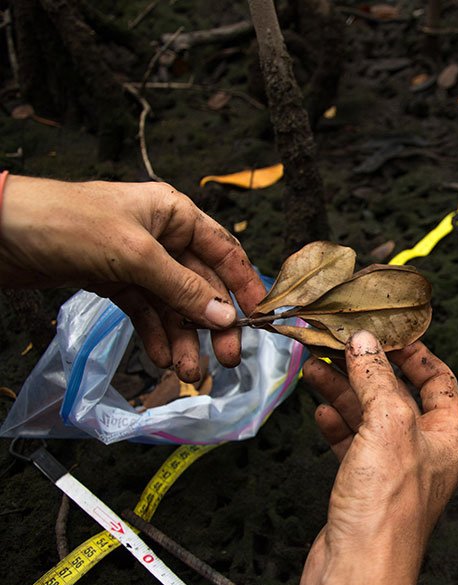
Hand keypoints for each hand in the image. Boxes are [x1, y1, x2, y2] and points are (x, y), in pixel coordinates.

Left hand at [0, 175, 265, 381]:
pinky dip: (155, 335)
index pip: (223, 250)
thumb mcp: (134, 254)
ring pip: (172, 303)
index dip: (244, 284)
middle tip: (226, 360)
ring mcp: (136, 260)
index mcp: (173, 213)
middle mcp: (161, 235)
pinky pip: (144, 311)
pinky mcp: (112, 280)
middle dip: (212, 322)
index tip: (261, 318)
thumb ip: (182, 288)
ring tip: (189, 371)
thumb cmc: (68, 224)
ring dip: (183, 337)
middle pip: (200, 283)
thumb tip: (226, 317)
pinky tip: (161, 358)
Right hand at [300, 331, 457, 584]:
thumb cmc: (386, 510)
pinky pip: (352, 442)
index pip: (440, 380)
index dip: (416, 353)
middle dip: (368, 369)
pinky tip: (319, 410)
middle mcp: (425, 452)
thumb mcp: (388, 426)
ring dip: (344, 391)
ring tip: (318, 369)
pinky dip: (336, 423)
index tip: (389, 332)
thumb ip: (377, 379)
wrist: (357, 570)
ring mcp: (394, 469)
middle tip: (341, 346)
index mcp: (448, 436)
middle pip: (398, 395)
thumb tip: (365, 342)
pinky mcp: (365, 485)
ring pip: (370, 417)